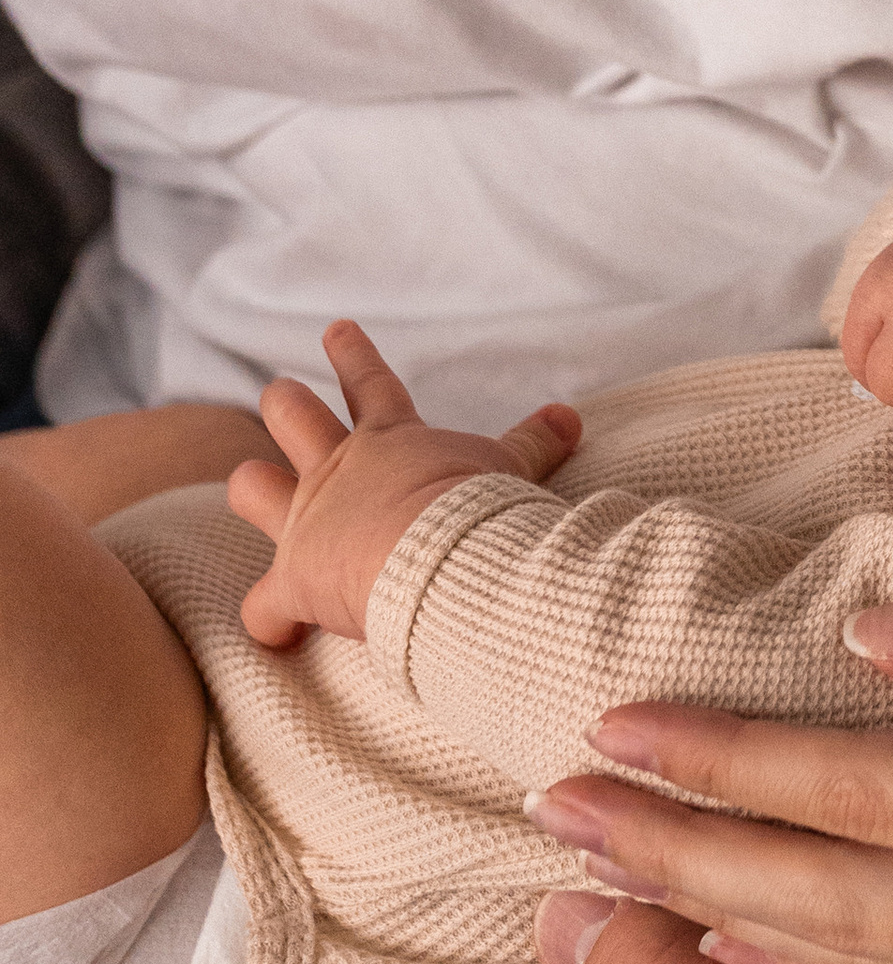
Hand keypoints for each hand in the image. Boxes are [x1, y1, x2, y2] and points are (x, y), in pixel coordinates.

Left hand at [229, 319, 580, 650]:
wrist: (442, 560)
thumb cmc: (478, 509)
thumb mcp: (509, 467)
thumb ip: (533, 442)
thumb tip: (570, 417)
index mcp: (391, 439)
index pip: (370, 383)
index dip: (353, 354)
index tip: (336, 330)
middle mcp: (339, 470)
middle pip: (293, 417)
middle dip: (287, 405)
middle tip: (284, 396)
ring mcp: (308, 522)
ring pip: (252, 486)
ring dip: (253, 487)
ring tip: (254, 486)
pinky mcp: (293, 581)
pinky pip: (262, 607)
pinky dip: (270, 621)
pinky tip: (278, 633)